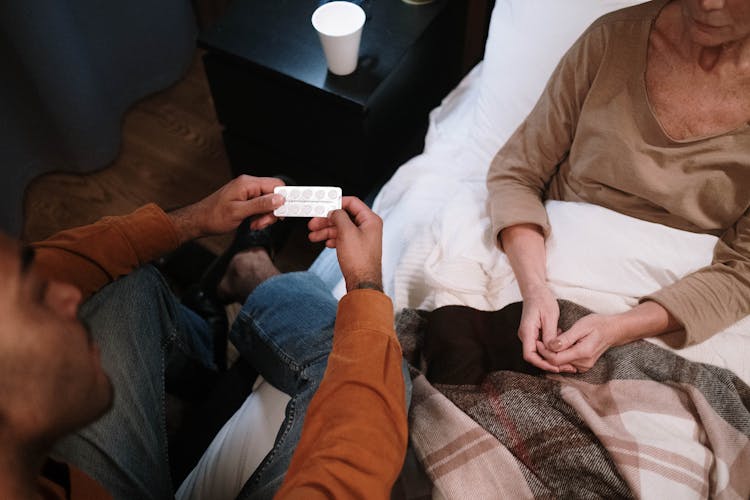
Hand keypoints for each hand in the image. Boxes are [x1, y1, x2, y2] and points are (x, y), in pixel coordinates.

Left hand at [168, 175, 284, 242]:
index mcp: (248, 184)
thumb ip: (260, 204)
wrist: (198, 221)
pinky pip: (260, 206)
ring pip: (268, 202)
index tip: (284, 212)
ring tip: (255, 224)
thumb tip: (279, 199)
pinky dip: (260, 216)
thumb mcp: (239, 212)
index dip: (283, 199)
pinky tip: (252, 222)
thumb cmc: (213, 216)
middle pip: (274, 195)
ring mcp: (247, 192)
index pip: (276, 186)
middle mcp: (248, 185)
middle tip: (263, 222)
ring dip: (265, 216)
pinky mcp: (245, 199)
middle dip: (272, 211)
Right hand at [308, 196, 382, 291]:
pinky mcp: (357, 248)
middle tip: (314, 223)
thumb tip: (334, 211)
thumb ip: (339, 217)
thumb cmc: (359, 260)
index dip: (337, 202)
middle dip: (327, 219)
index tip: (324, 205)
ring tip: (314, 235)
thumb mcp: (346, 232)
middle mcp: (368, 227)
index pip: (352, 203)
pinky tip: (326, 243)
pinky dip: (333, 239)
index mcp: (370, 220)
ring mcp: (362, 238)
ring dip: (326, 230)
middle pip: (344, 216)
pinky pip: (343, 238)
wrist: (362, 282)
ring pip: (341, 228)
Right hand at [517, 285, 571, 372]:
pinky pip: (541, 347)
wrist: (535, 290)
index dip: (542, 364)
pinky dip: (551, 350)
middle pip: (534, 357)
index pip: (530, 355)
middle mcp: (525, 336)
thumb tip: (553, 350)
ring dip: (552, 358)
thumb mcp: (550, 316)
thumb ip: (550, 334)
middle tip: (568, 367)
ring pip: (538, 353)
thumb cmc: (542, 300)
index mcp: (527, 331)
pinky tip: (563, 348)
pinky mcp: (533, 334)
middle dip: (550, 364)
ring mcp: (528, 335)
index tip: (556, 367)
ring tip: (568, 360)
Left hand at [536, 313, 618, 372]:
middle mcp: (583, 364)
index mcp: (583, 353)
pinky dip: (560, 355)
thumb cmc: (598, 324)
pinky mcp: (583, 366)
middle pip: (556, 363)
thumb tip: (551, 346)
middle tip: (542, 339)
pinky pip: (566, 363)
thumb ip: (566, 338)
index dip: (544, 352)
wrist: (613, 330)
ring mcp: (584, 366)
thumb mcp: (581, 326)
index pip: (555, 359)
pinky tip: (560, 344)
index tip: (538, 341)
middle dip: (547, 352)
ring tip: (553, 339)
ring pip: (560, 364)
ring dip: (552, 353)